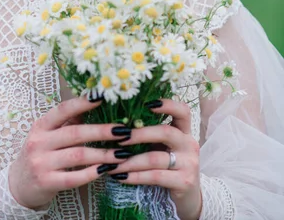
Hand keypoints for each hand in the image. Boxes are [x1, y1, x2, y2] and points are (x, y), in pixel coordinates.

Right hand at [8, 95, 128, 209]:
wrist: (19, 184)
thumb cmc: (40, 154)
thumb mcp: (48, 134)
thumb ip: (68, 122)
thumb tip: (93, 103)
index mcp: (41, 125)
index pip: (63, 110)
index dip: (82, 103)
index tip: (102, 97)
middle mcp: (39, 142)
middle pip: (75, 133)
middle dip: (102, 131)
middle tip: (124, 131)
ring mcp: (41, 163)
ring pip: (78, 155)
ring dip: (103, 154)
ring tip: (122, 153)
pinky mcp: (47, 182)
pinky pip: (74, 177)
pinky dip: (92, 173)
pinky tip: (106, 169)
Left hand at [108, 99, 201, 219]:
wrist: (188, 197)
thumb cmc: (169, 167)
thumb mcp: (163, 148)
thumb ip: (150, 135)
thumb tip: (118, 126)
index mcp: (184, 132)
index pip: (182, 111)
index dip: (168, 104)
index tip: (147, 103)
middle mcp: (189, 144)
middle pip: (165, 132)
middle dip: (139, 134)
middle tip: (118, 137)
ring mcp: (189, 163)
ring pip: (155, 158)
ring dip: (130, 161)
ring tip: (112, 164)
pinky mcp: (184, 182)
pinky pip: (155, 176)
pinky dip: (135, 176)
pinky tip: (121, 176)